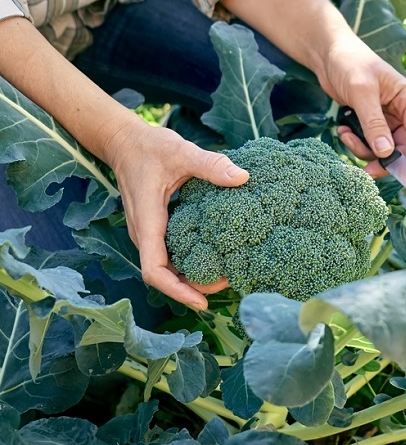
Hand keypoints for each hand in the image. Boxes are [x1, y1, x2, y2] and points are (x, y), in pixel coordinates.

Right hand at [107, 122, 248, 309]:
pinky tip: (213, 256)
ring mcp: (149, 233)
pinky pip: (170, 253)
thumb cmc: (148, 147)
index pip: (154, 271)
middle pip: (164, 276)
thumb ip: (210, 165)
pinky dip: (189, 261)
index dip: (177, 291)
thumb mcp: (181, 152)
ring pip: (167, 267)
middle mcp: (144, 234)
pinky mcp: (155, 228)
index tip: (203, 301)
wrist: (124, 143)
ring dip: (192, 276)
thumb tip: (243, 177)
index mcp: (147, 223)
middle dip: (193, 287)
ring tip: (226, 274)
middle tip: (228, 282)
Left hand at [317, 32, 405, 176]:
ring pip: (382, 149)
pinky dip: (354, 142)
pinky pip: (367, 143)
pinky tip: (342, 130)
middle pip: (401, 146)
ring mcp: (385, 119)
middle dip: (384, 161)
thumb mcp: (362, 93)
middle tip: (365, 173)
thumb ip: (373, 123)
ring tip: (345, 135)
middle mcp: (400, 111)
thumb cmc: (349, 63)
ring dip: (363, 150)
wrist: (328, 55)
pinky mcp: (368, 124)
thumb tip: (386, 153)